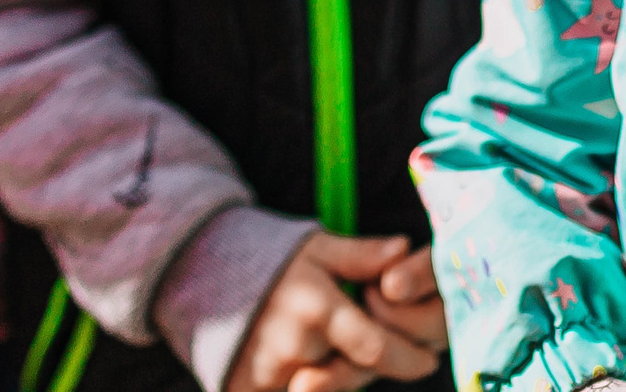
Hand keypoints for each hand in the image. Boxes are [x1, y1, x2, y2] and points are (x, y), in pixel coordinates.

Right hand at [226, 233, 440, 391]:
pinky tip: (311, 366)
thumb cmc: (268, 258)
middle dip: (370, 367)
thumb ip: (362, 255)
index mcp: (317, 308)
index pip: (376, 348)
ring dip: (337, 376)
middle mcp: (293, 347)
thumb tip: (403, 249)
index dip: (408, 360)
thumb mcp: (316, 248)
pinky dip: (310, 383)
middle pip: (353, 374)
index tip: (428, 362)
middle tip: (381, 352)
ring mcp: (266, 374)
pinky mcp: (245, 391)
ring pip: (325, 388)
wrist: (197, 274)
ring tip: (332, 350)